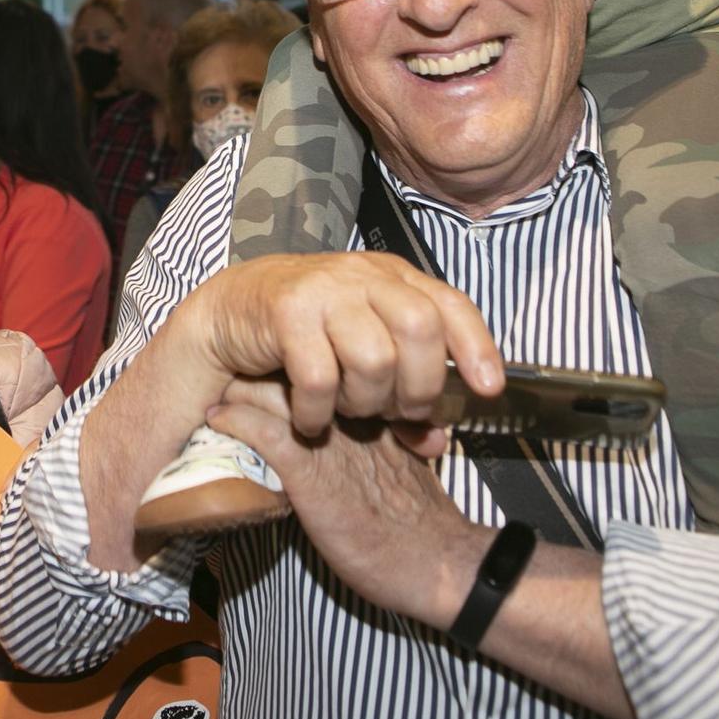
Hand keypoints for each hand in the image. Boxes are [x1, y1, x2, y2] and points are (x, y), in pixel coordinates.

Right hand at [178, 251, 502, 438]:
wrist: (229, 311)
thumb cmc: (305, 335)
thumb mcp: (362, 354)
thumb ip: (402, 396)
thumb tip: (438, 443)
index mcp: (392, 278)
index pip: (450, 304)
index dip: (476, 347)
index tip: (488, 390)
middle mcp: (363, 276)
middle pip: (420, 330)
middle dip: (418, 388)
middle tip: (396, 412)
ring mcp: (323, 290)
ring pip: (374, 358)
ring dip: (364, 402)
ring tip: (346, 411)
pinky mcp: (285, 311)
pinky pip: (320, 377)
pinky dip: (319, 412)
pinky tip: (310, 418)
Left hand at [206, 377, 488, 626]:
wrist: (436, 563)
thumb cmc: (419, 519)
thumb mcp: (402, 457)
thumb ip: (377, 431)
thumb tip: (344, 420)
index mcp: (371, 405)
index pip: (322, 358)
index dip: (288, 356)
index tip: (260, 359)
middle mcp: (347, 414)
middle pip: (290, 367)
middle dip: (254, 364)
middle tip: (222, 367)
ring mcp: (328, 441)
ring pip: (270, 392)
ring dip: (236, 389)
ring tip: (212, 392)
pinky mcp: (311, 474)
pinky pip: (263, 432)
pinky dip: (235, 421)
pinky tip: (218, 418)